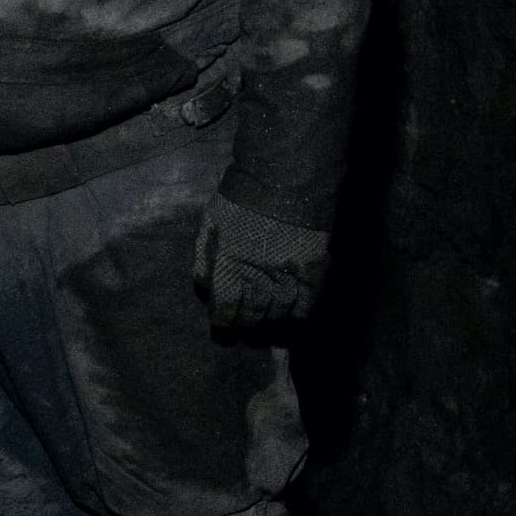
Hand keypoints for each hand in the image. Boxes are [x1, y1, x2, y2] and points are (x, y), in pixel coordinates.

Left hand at [192, 194, 328, 332]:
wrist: (284, 181)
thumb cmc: (240, 200)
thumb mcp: (210, 226)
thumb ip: (204, 261)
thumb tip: (204, 291)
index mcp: (228, 267)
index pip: (226, 310)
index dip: (223, 324)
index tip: (223, 330)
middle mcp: (257, 278)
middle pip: (251, 318)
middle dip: (245, 329)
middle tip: (244, 334)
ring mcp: (286, 278)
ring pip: (277, 317)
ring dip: (269, 330)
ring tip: (265, 334)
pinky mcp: (311, 275)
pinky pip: (305, 309)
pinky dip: (297, 323)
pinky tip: (291, 327)